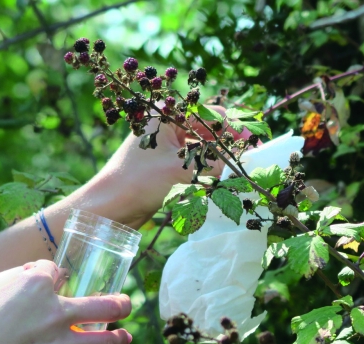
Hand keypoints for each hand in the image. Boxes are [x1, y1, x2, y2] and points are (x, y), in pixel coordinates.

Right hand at [0, 259, 131, 343]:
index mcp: (34, 287)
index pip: (55, 272)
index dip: (55, 273)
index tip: (56, 278)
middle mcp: (55, 312)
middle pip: (100, 304)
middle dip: (118, 303)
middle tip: (125, 304)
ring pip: (103, 341)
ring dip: (119, 339)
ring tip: (126, 338)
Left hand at [85, 105, 253, 227]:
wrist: (108, 208)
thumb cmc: (137, 181)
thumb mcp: (179, 170)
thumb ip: (213, 166)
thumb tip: (241, 167)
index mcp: (166, 116)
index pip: (211, 114)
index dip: (235, 128)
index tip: (255, 144)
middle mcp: (168, 128)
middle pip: (208, 132)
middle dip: (229, 146)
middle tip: (251, 161)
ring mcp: (166, 148)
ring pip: (203, 150)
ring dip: (219, 161)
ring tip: (239, 175)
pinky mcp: (166, 168)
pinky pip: (194, 165)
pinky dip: (208, 173)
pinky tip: (221, 184)